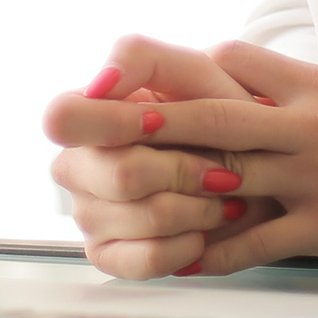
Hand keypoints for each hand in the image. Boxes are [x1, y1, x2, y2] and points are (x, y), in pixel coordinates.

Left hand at [44, 35, 317, 277]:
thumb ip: (291, 81)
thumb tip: (232, 63)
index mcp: (311, 85)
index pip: (239, 61)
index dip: (192, 67)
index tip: (143, 73)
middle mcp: (304, 125)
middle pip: (217, 117)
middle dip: (158, 118)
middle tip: (104, 117)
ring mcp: (310, 176)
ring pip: (229, 176)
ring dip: (173, 183)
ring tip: (121, 186)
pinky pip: (258, 240)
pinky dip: (216, 251)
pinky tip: (180, 256)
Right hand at [44, 37, 259, 279]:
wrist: (255, 165)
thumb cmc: (220, 108)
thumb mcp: (192, 68)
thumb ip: (139, 58)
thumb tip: (98, 84)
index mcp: (87, 113)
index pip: (62, 118)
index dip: (112, 123)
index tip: (161, 121)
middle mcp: (77, 164)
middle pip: (115, 175)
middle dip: (180, 170)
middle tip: (218, 166)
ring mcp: (89, 212)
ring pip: (139, 217)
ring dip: (196, 207)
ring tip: (222, 195)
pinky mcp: (109, 253)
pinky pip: (145, 259)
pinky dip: (188, 244)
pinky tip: (204, 228)